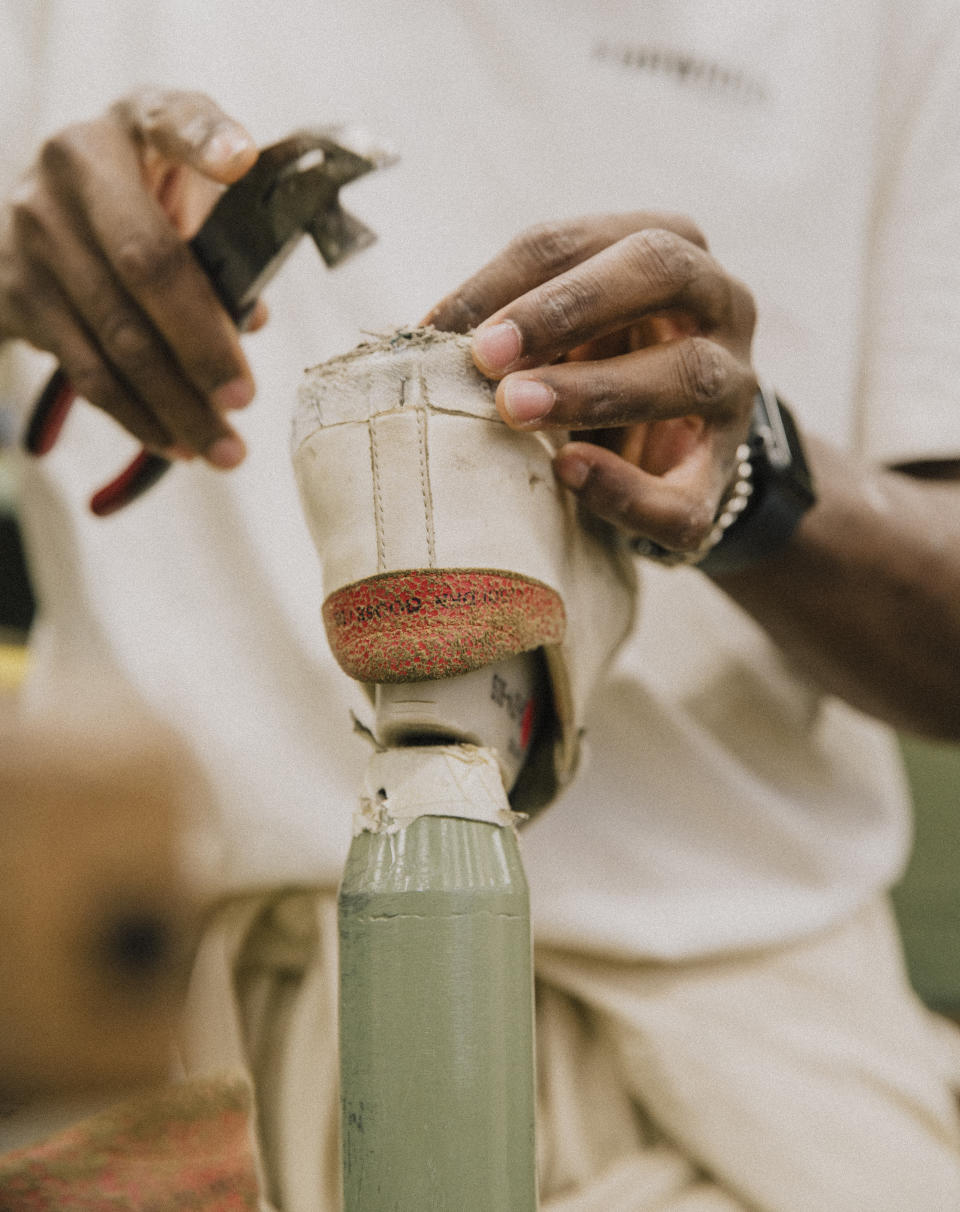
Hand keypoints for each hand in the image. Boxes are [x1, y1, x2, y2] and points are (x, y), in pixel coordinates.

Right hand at [0, 89, 267, 467]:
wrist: (46, 208)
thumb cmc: (149, 200)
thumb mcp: (186, 184)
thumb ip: (228, 235)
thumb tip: (252, 320)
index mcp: (134, 124)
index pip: (173, 121)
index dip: (206, 140)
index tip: (241, 160)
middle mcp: (72, 165)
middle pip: (147, 265)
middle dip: (203, 344)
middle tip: (245, 399)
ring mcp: (33, 227)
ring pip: (115, 335)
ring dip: (175, 403)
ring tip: (224, 450)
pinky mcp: (13, 288)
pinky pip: (85, 369)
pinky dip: (137, 415)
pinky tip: (176, 442)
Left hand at [427, 214, 757, 556]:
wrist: (667, 451)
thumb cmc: (600, 365)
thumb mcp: (565, 328)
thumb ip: (514, 323)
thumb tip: (425, 336)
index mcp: (670, 250)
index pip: (583, 240)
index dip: (509, 279)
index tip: (442, 326)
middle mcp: (721, 303)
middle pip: (661, 271)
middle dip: (568, 308)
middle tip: (489, 354)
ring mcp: (734, 390)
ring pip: (688, 375)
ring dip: (595, 390)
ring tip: (515, 408)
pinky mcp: (723, 476)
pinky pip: (686, 492)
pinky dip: (627, 489)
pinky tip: (570, 472)